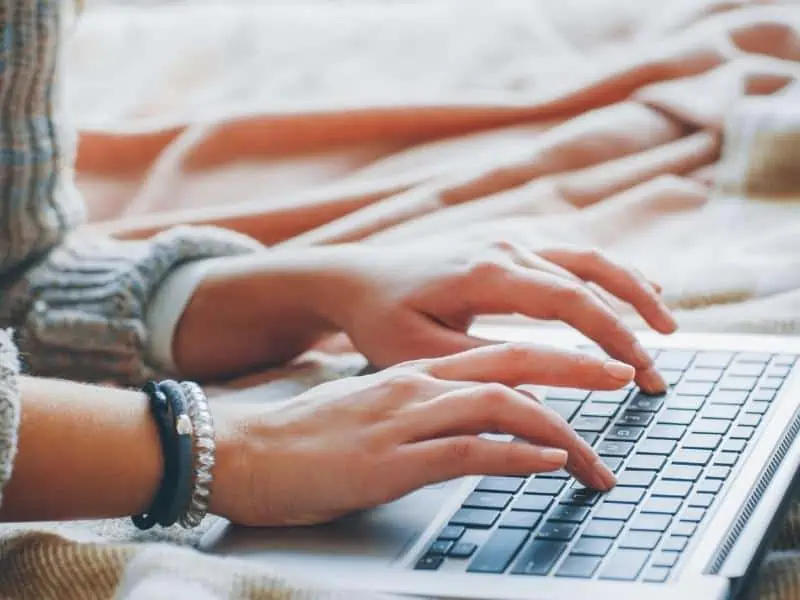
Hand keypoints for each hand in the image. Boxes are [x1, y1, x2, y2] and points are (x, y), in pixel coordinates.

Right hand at [210, 344, 625, 525]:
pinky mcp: (391, 461)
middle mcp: (417, 384)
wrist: (244, 451)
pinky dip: (516, 457)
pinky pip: (469, 451)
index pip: (500, 353)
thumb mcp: (372, 410)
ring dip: (560, 431)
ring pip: (502, 406)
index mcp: (415, 371)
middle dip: (578, 368)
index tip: (595, 370)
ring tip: (597, 458)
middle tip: (625, 377)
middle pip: (514, 362)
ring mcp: (405, 418)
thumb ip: (422, 409)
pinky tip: (546, 466)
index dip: (555, 359)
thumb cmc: (306, 436)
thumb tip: (469, 423)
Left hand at [309, 242, 674, 393]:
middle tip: (658, 367)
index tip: (639, 374)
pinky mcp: (505, 243)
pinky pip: (569, 253)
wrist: (354, 277)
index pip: (570, 302)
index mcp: (486, 273)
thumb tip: (542, 401)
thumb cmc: (381, 317)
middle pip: (590, 275)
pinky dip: (606, 274)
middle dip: (633, 321)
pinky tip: (630, 289)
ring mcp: (507, 239)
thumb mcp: (421, 354)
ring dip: (631, 288)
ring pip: (587, 256)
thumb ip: (483, 369)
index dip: (613, 338)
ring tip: (666, 323)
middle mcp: (504, 246)